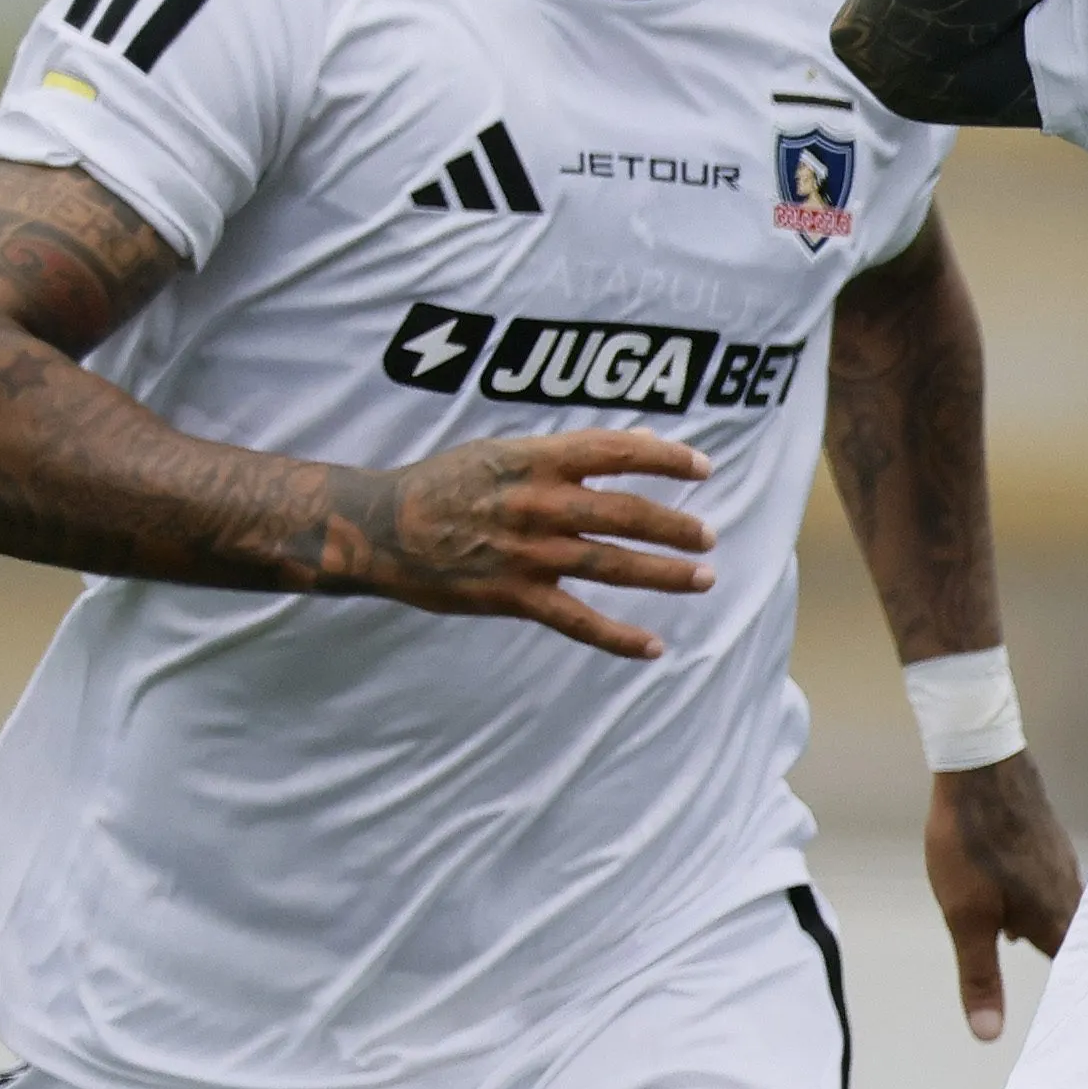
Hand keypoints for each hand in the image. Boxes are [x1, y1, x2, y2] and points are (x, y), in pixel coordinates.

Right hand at [350, 429, 715, 658]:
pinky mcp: (513, 595)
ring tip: (703, 577)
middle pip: (624, 513)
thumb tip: (641, 442)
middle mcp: (537, 503)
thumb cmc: (445, 484)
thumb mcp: (503, 452)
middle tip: (707, 536)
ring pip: (611, 564)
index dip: (665, 458)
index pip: (615, 451)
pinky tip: (654, 646)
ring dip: (663, 573)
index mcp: (535, 460)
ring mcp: (527, 552)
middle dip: (674, 526)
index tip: (702, 467)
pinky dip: (617, 637)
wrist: (380, 528)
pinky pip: (576, 620)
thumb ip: (569, 452)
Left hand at [925, 753, 1080, 1041]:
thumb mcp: (964, 916)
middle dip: (1066, 962)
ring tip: (1023, 943)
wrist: (979, 764)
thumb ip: (980, 976)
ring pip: (1061, 908)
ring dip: (1047, 927)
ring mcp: (1062, 862)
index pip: (1077, 970)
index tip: (1081, 1021)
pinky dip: (1039, 899)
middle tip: (1061, 989)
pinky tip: (1015, 897)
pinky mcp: (1048, 840)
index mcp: (1056, 918)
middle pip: (1075, 939)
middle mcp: (1071, 892)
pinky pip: (1052, 882)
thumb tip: (989, 1035)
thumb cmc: (971, 843)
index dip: (1077, 997)